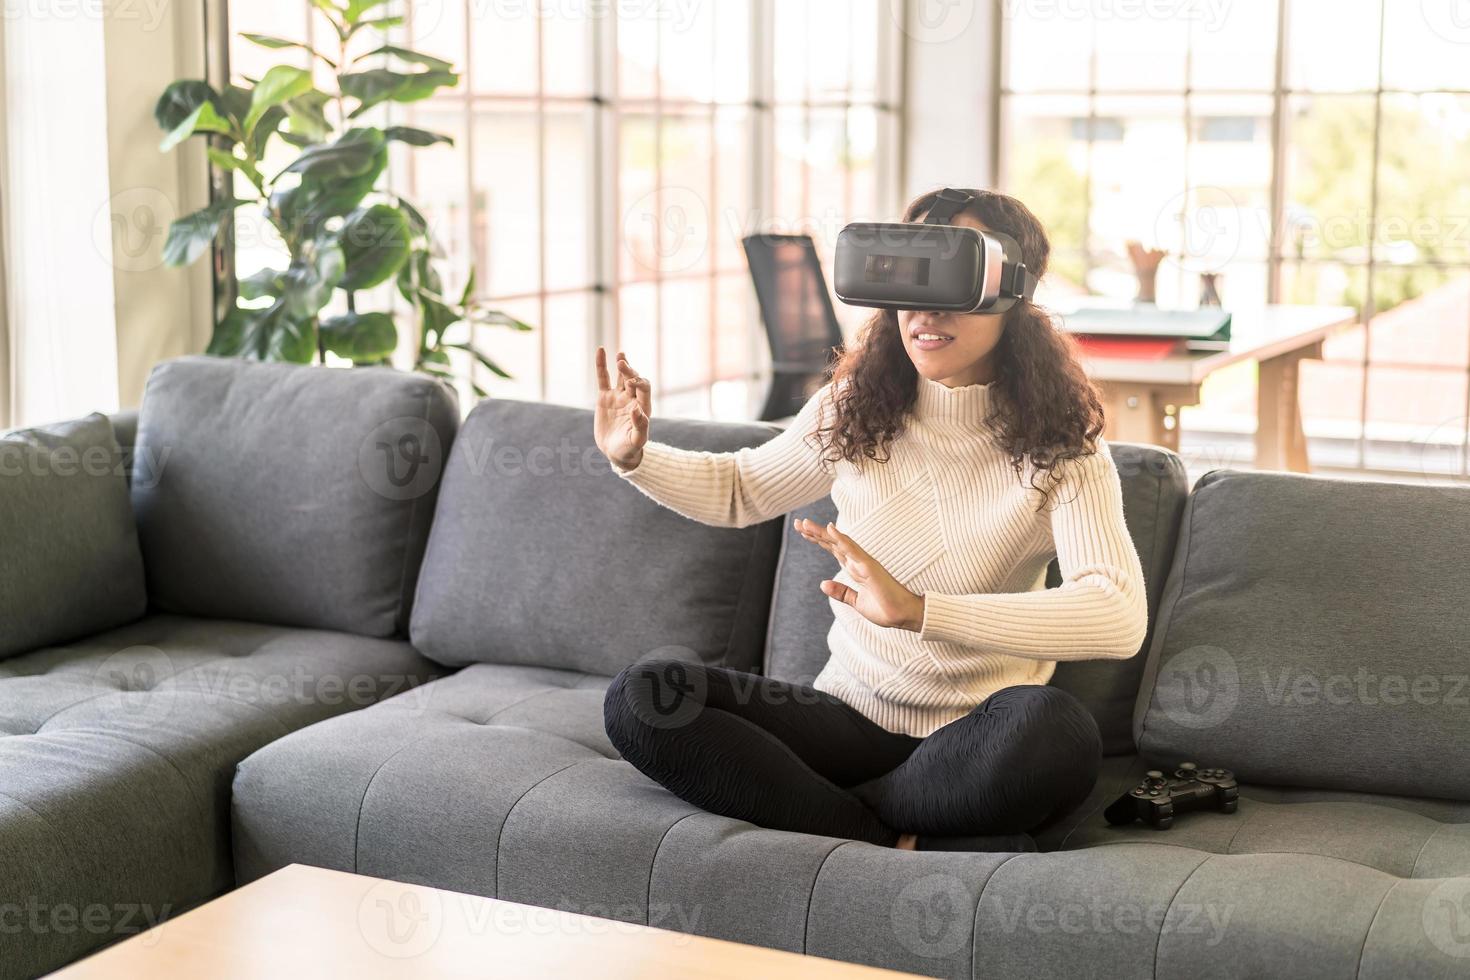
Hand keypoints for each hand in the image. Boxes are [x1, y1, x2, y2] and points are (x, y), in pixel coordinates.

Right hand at [594, 346, 650, 470]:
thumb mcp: (637, 441)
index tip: (631, 383)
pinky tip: (601, 350)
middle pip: (633, 379)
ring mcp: (618, 396)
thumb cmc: (630, 449)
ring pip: (621, 376)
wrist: (616, 452)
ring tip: (621, 355)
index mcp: (643, 407)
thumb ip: (640, 426)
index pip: (644, 389)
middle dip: (629, 371)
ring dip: (622, 364)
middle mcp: (632, 399)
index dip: (639, 383)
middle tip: (622, 363)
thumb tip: (637, 410)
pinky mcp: (605, 397)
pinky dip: (602, 365)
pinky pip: (603, 378)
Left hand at [794, 518, 925, 631]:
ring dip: (822, 532)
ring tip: (805, 523)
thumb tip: (822, 584)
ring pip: (839, 543)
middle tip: (797, 523)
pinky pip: (853, 550)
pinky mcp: (869, 567)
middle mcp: (858, 562)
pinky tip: (830, 529)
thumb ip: (842, 592)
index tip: (802, 531)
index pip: (832, 550)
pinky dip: (841, 539)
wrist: (903, 616)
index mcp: (855, 569)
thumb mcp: (857, 602)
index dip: (817, 539)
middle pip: (832, 543)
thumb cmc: (885, 608)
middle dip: (814, 532)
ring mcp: (863, 562)